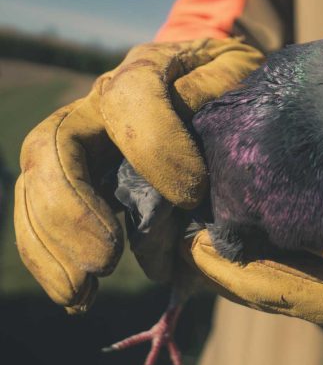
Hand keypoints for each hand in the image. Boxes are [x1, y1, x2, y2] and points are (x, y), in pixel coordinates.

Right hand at [14, 38, 262, 312]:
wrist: (215, 76)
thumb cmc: (233, 79)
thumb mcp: (240, 74)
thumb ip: (220, 98)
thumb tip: (199, 153)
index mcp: (147, 69)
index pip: (131, 97)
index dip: (155, 146)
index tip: (193, 193)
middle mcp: (101, 100)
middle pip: (58, 142)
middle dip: (72, 207)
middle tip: (105, 262)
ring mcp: (86, 136)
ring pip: (39, 180)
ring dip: (51, 242)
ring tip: (81, 294)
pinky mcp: (84, 171)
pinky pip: (45, 208)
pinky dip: (52, 254)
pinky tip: (77, 295)